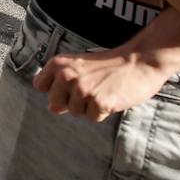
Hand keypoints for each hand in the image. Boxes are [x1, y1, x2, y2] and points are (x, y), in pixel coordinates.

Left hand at [33, 50, 171, 120]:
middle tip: (91, 88)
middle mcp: (66, 75)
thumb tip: (51, 109)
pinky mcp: (98, 102)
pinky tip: (111, 97)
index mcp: (59, 63)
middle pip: (55, 103)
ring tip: (103, 90)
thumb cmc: (110, 65)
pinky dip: (103, 112)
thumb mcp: (81, 69)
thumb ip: (63, 86)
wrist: (139, 61)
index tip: (69, 85)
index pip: (40, 85)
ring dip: (89, 106)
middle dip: (71, 101)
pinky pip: (93, 118)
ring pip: (75, 112)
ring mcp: (82, 89)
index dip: (54, 90)